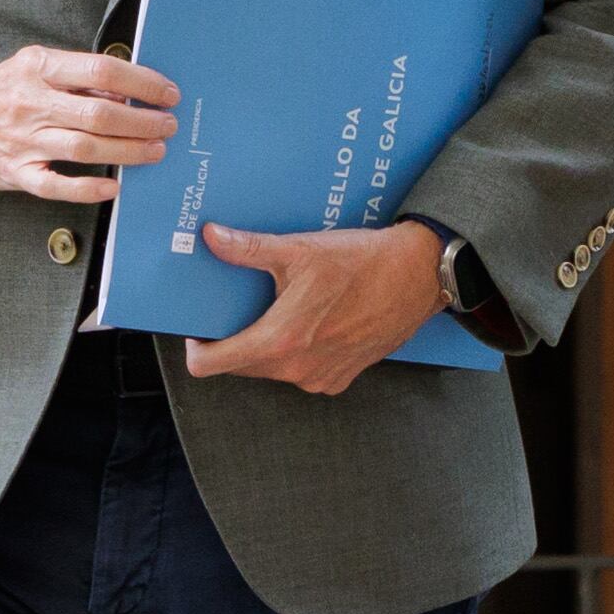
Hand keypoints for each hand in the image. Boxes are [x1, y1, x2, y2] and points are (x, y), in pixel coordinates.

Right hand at [0, 47, 179, 203]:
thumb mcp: (31, 67)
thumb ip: (75, 78)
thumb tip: (123, 92)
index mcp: (38, 68)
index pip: (101, 70)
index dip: (142, 82)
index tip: (166, 93)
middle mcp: (31, 102)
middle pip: (100, 113)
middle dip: (143, 121)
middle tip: (167, 126)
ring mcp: (22, 140)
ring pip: (86, 148)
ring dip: (128, 151)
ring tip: (154, 151)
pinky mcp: (14, 172)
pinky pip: (56, 185)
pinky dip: (87, 188)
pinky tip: (112, 187)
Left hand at [183, 221, 445, 394]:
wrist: (418, 276)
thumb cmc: (360, 263)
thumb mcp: (298, 250)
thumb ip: (248, 248)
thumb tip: (209, 237)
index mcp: (280, 342)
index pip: (211, 366)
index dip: (195, 349)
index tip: (196, 328)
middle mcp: (298, 369)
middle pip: (240, 366)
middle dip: (232, 340)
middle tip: (236, 306)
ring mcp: (321, 377)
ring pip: (271, 369)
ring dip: (265, 345)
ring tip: (273, 308)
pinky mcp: (341, 377)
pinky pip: (301, 370)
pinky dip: (295, 351)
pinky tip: (306, 321)